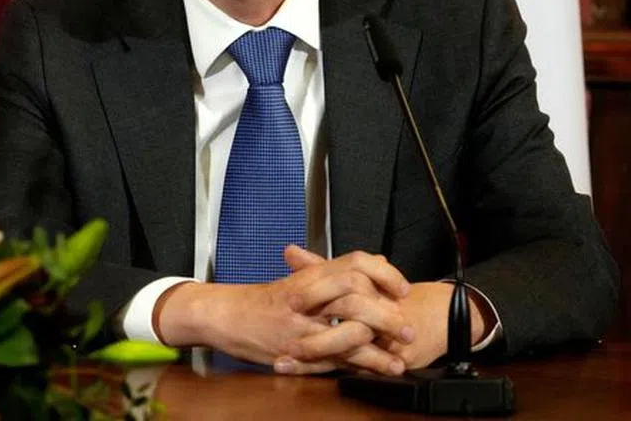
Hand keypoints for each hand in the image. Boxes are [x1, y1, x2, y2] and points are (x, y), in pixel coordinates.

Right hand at [155, 246, 413, 375]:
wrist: (222, 315)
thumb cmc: (260, 300)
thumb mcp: (297, 279)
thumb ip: (334, 271)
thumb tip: (376, 260)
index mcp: (308, 275)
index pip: (354, 263)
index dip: (383, 274)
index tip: (403, 288)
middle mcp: (305, 296)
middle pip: (355, 295)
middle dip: (387, 313)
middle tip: (408, 325)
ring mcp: (300, 324)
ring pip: (347, 329)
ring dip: (378, 344)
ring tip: (400, 354)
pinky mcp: (295, 350)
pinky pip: (334, 357)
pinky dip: (360, 364)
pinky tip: (380, 368)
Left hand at [285, 248, 490, 370]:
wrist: (437, 316)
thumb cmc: (392, 295)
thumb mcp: (358, 276)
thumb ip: (321, 266)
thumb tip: (290, 251)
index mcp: (367, 286)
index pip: (342, 286)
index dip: (313, 292)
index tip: (287, 300)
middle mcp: (377, 311)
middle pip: (345, 317)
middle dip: (311, 331)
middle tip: (283, 338)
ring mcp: (383, 337)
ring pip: (348, 347)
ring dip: (316, 355)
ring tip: (288, 359)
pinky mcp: (390, 359)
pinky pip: (358, 366)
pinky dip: (332, 369)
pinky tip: (307, 371)